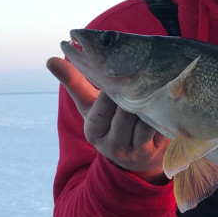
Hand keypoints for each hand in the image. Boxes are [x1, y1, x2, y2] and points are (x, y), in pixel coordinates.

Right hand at [46, 57, 168, 183]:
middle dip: (133, 95)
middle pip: (125, 115)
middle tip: (142, 74)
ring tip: (154, 84)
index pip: (100, 112)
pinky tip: (166, 99)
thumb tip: (51, 59)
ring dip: (150, 103)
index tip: (116, 81)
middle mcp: (114, 146)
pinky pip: (161, 128)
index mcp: (94, 133)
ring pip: (144, 122)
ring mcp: (136, 151)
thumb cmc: (109, 121)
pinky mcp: (157, 151)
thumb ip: (73, 83)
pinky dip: (163, 113)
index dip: (108, 96)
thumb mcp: (90, 105)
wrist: (135, 156)